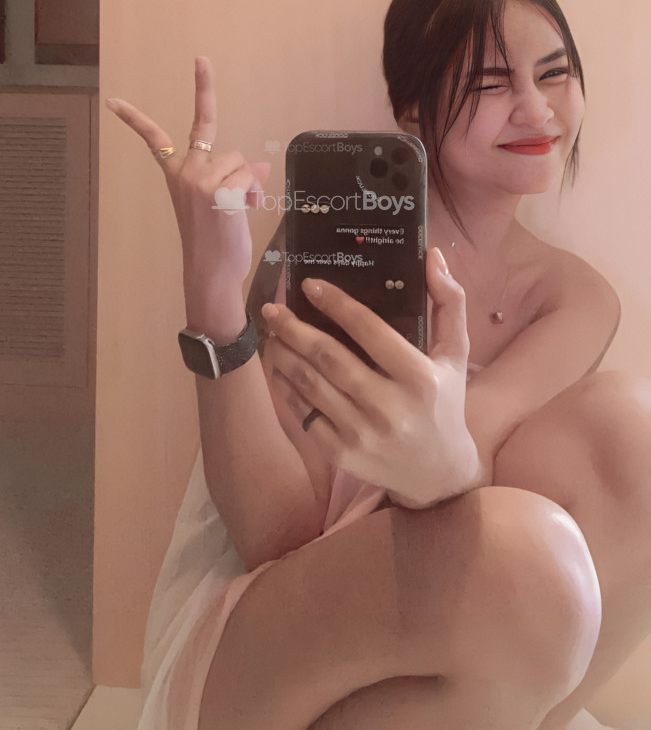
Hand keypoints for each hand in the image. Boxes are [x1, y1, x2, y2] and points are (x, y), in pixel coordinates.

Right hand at [105, 57, 270, 335]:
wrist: (212, 273)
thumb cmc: (215, 242)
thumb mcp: (221, 203)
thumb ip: (233, 178)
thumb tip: (259, 165)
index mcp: (176, 175)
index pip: (154, 139)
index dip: (135, 118)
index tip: (114, 101)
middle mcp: (184, 173)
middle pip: (206, 126)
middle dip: (202, 86)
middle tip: (201, 59)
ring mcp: (200, 181)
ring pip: (239, 158)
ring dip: (248, 180)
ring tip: (241, 207)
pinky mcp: (221, 193)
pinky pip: (250, 177)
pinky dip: (256, 193)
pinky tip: (246, 212)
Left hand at [261, 247, 481, 507]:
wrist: (439, 474)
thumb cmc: (444, 403)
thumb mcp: (456, 354)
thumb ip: (450, 303)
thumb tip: (433, 256)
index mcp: (420, 377)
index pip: (370, 331)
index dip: (337, 304)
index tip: (310, 284)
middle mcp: (390, 406)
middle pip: (329, 358)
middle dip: (295, 329)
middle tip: (273, 309)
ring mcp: (363, 433)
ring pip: (311, 385)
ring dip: (285, 355)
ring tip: (271, 333)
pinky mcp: (343, 454)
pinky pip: (305, 415)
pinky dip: (287, 389)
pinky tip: (279, 368)